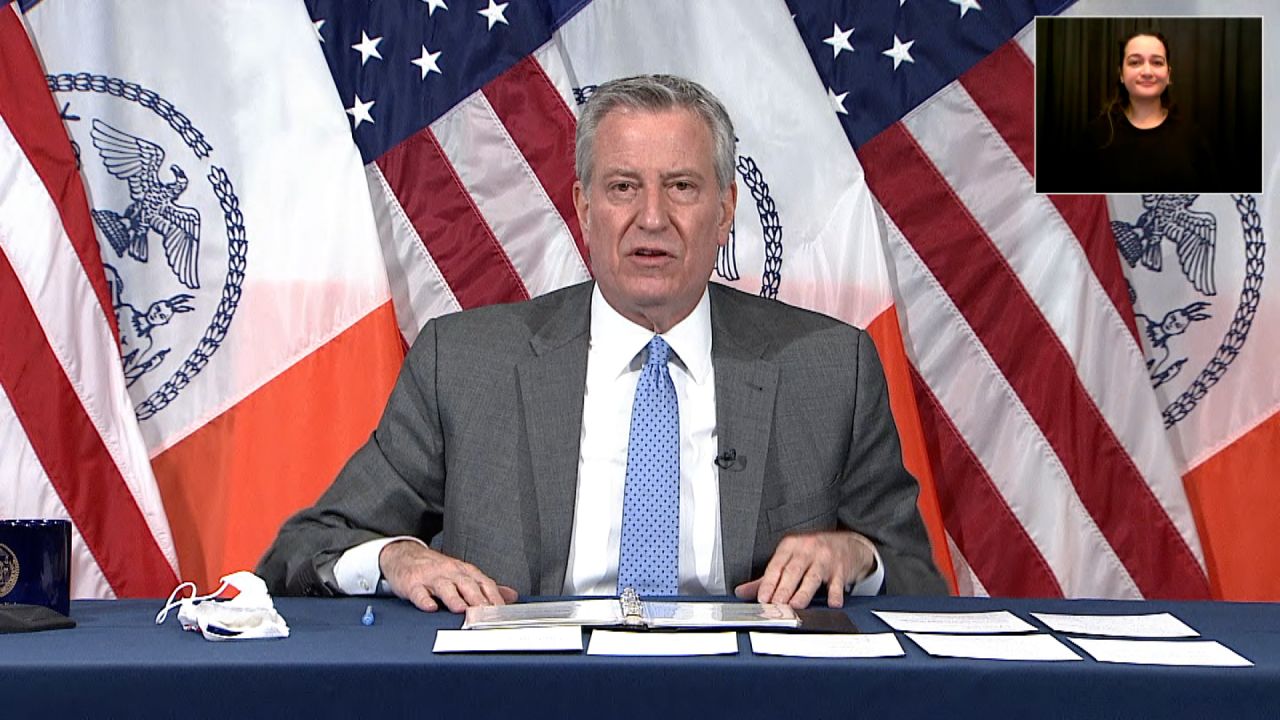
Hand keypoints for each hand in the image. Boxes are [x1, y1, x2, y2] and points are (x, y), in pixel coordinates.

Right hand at [379, 539, 517, 612]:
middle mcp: (450, 572)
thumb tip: (512, 596)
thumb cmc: (436, 569)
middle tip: (486, 614)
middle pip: (467, 584)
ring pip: (445, 587)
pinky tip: (430, 608)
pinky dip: (424, 600)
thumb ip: (485, 587)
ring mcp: (431, 577)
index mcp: (464, 571)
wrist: (404, 555)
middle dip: (478, 599)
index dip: (494, 597)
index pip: (484, 583)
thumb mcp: (462, 574)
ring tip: (461, 610)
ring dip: (454, 598)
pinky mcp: (412, 583)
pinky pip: (419, 592)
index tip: (502, 612)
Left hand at [733, 530, 875, 608]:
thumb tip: (742, 591)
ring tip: (795, 606)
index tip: (762, 598)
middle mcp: (807, 549)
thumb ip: (767, 577)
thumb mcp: (790, 557)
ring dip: (803, 593)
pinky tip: (832, 604)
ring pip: (812, 577)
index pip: (776, 565)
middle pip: (793, 571)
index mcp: (791, 546)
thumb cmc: (815, 552)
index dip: (768, 583)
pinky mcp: (841, 569)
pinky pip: (837, 583)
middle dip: (783, 589)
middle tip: (775, 605)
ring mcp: (825, 558)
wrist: (849, 544)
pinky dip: (835, 594)